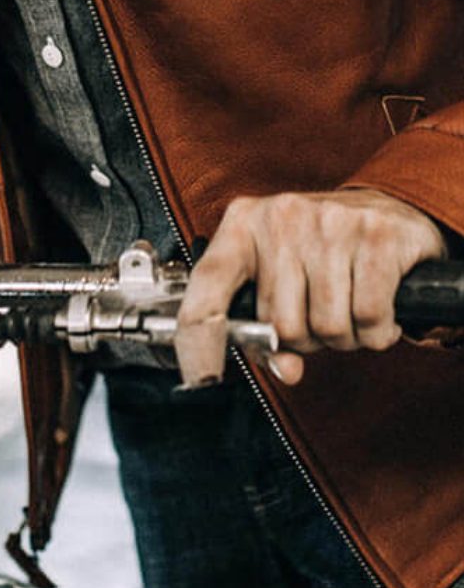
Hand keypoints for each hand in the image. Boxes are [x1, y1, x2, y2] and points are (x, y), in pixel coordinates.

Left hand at [177, 188, 447, 385]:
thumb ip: (268, 328)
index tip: (201, 377)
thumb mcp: (282, 276)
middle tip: (320, 316)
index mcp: (243, 223)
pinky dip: (377, 332)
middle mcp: (281, 216)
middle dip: (305, 339)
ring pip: (327, 327)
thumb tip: (286, 371)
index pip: (208, 282)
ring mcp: (330, 222)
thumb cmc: (322, 251)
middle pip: (280, 323)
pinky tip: (380, 312)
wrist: (388, 209)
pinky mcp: (376, 235)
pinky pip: (369, 319)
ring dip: (343, 338)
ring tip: (349, 310)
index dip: (199, 336)